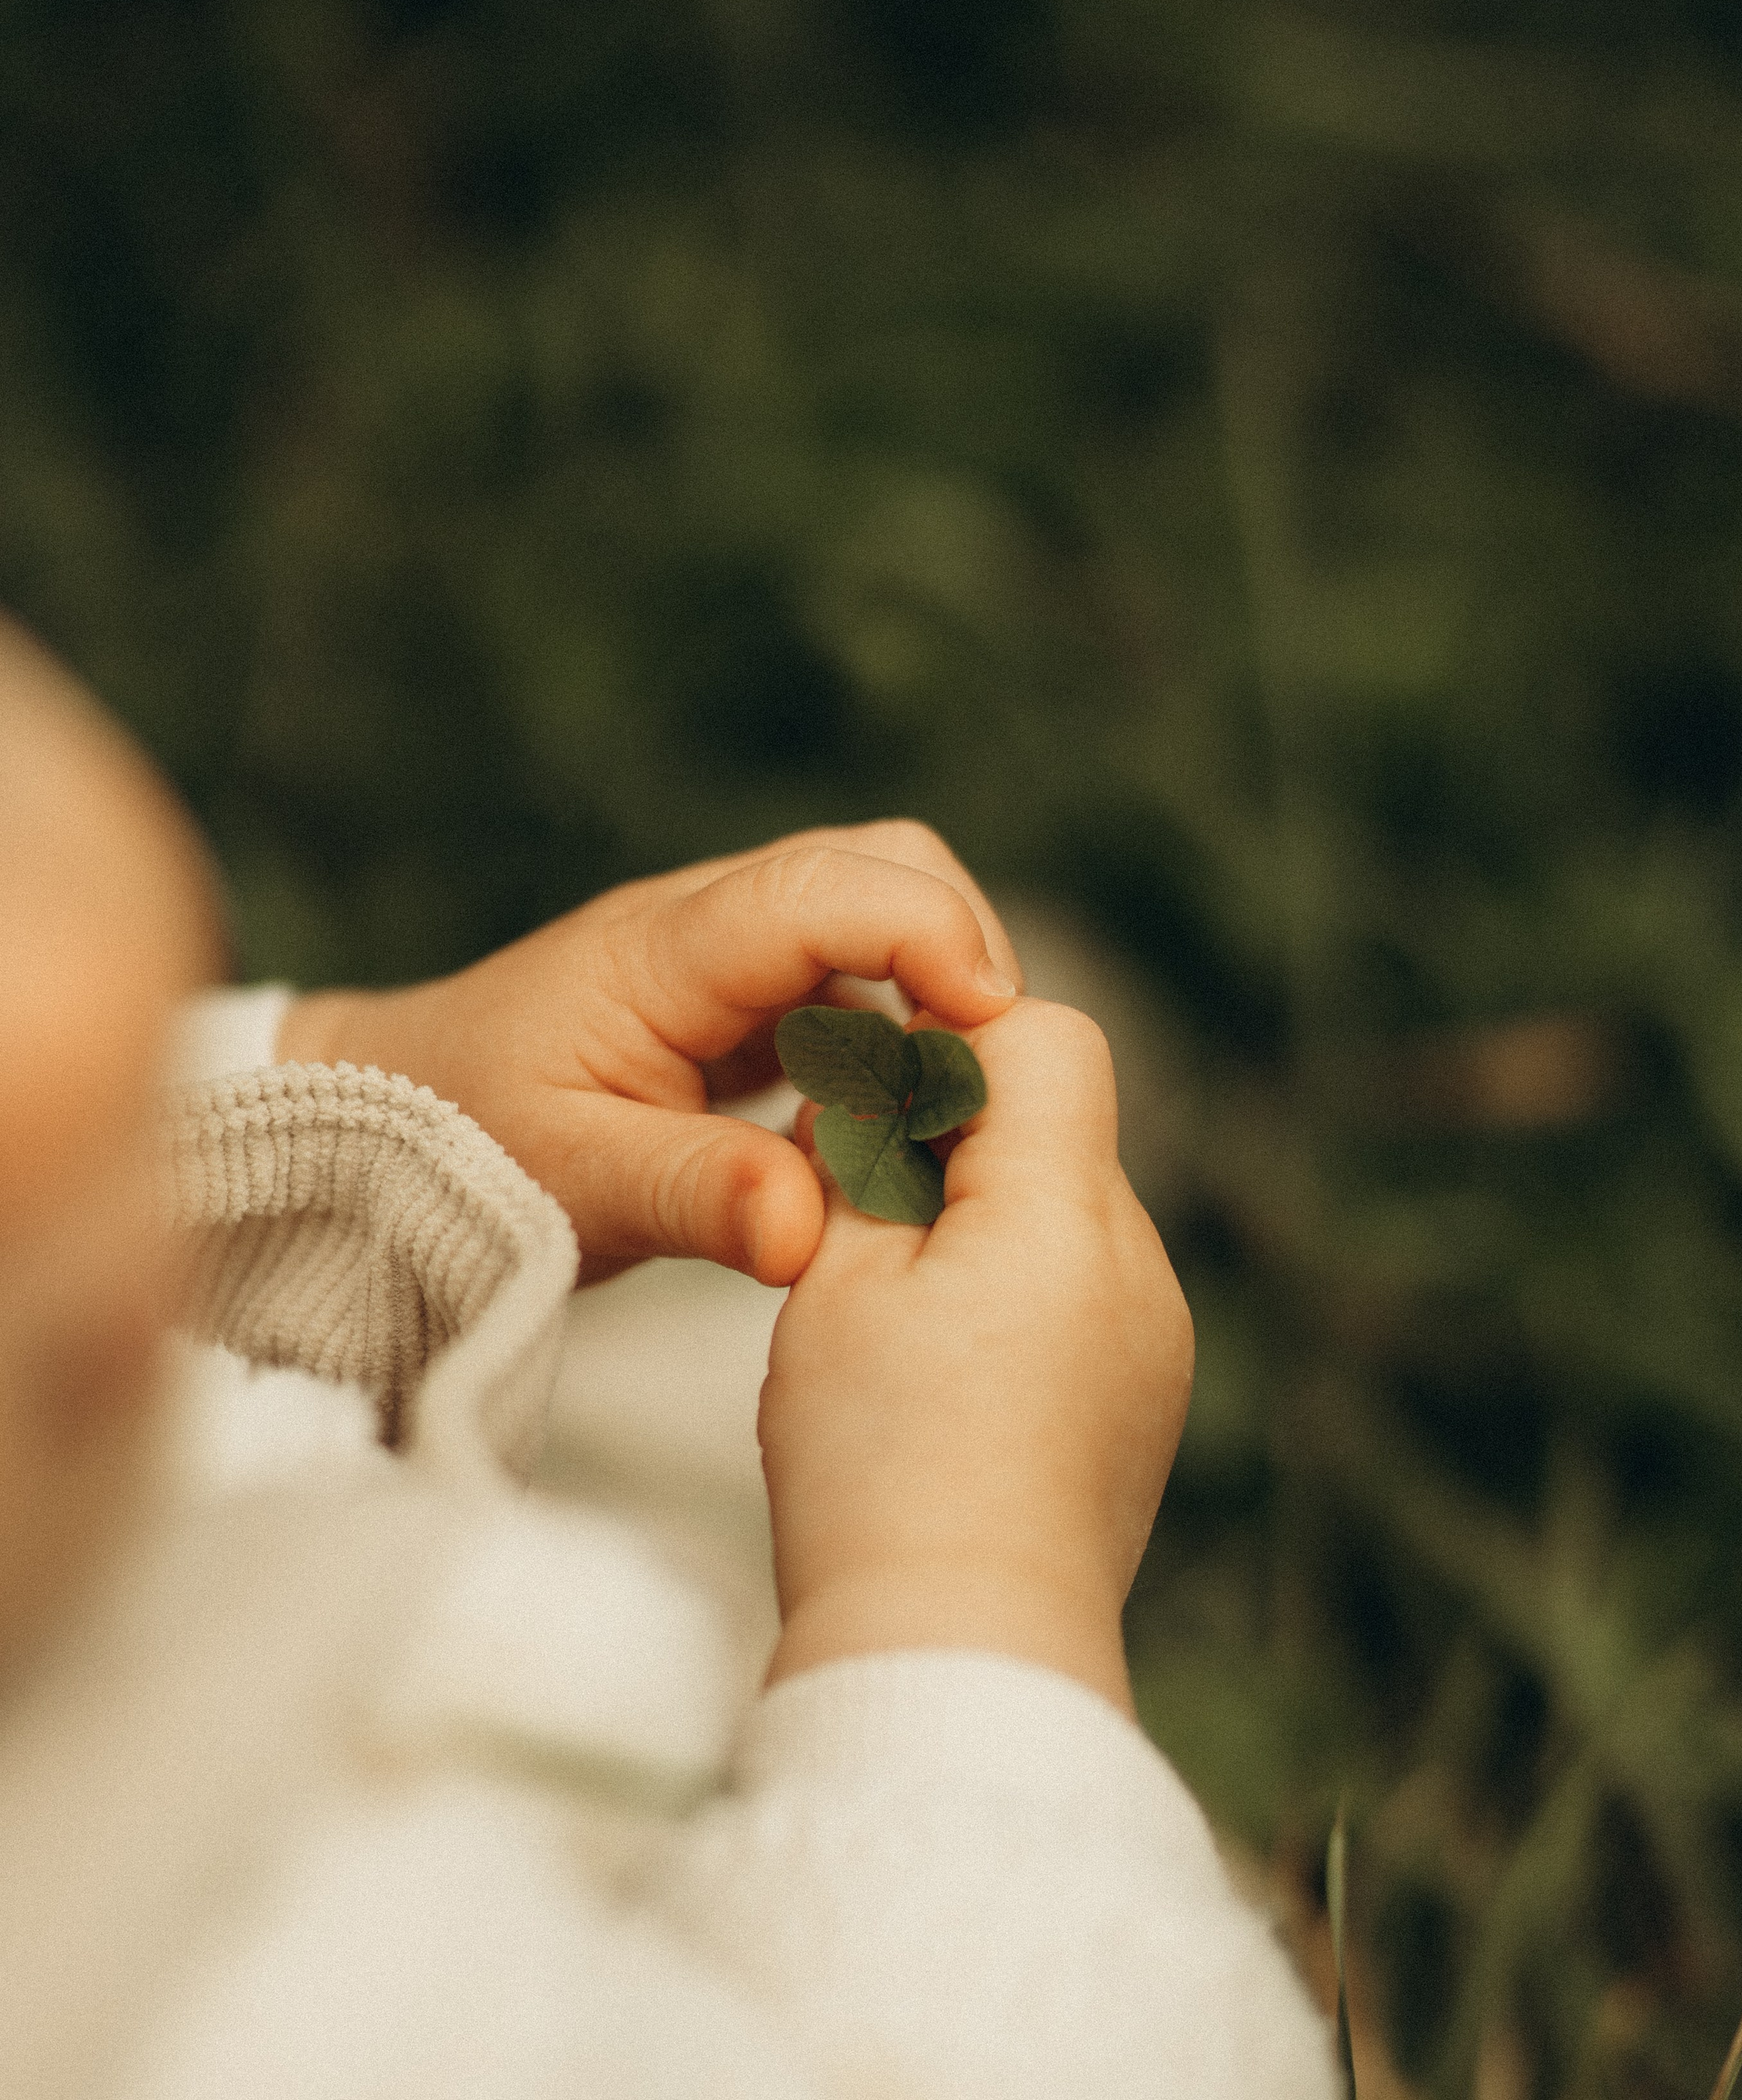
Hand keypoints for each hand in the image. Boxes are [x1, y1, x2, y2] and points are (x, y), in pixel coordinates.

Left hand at [276, 822, 1019, 1286]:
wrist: (388, 1118)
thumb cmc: (462, 1146)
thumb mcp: (572, 1184)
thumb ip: (695, 1200)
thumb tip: (808, 1233)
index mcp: (663, 951)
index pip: (823, 889)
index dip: (927, 934)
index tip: (995, 1019)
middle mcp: (704, 924)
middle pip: (879, 867)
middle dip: (958, 950)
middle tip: (985, 1075)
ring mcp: (728, 952)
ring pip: (877, 917)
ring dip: (932, 999)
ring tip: (942, 1112)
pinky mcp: (742, 995)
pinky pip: (852, 982)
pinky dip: (896, 1039)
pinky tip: (887, 1127)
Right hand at [759, 998, 1192, 1713]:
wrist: (958, 1652)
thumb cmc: (878, 1469)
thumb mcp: (837, 1282)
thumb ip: (866, 1159)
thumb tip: (879, 1092)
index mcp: (1064, 1216)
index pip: (1043, 1038)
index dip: (947, 1040)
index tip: (865, 1097)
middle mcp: (1140, 1266)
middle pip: (1062, 1126)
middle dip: (957, 1140)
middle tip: (854, 1211)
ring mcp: (1158, 1340)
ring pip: (1069, 1214)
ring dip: (986, 1223)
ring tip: (899, 1317)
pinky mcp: (1149, 1401)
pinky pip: (1086, 1299)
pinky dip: (1018, 1299)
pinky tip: (951, 1378)